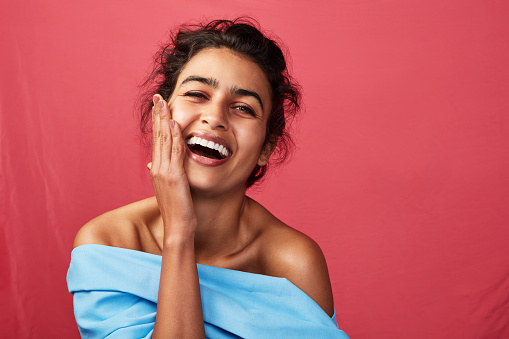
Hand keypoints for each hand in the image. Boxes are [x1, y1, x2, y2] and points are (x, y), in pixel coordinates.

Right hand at [150, 94, 196, 238]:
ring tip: (163, 103)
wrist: (177, 227)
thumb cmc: (177, 210)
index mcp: (157, 169)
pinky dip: (174, 137)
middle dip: (158, 115)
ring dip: (164, 120)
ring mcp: (164, 172)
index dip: (157, 123)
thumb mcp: (169, 189)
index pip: (157, 141)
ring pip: (164, 141)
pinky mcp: (174, 177)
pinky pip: (175, 153)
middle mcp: (158, 168)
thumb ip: (163, 174)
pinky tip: (175, 123)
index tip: (158, 107)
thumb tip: (153, 165)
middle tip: (157, 97)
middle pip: (158, 136)